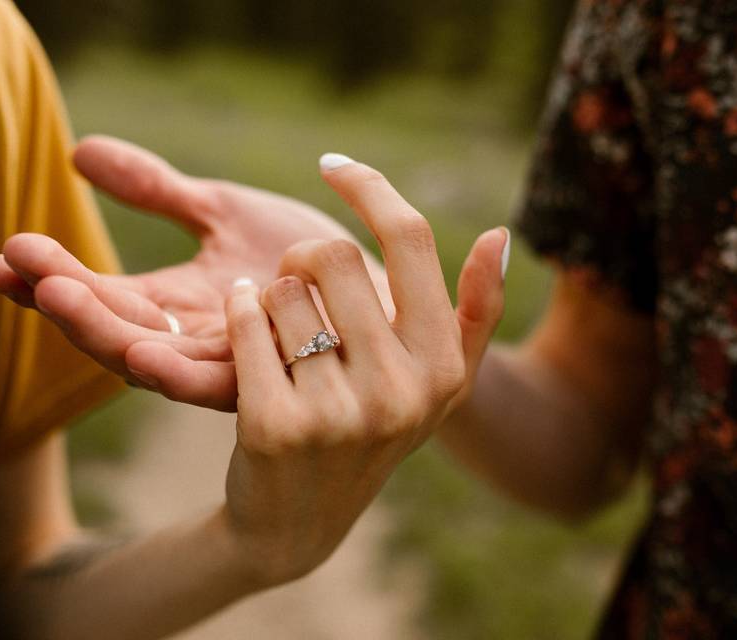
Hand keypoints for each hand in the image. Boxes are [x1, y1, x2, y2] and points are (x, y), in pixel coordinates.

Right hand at [0, 136, 390, 410]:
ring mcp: (231, 365)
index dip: (53, 277)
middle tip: (17, 262)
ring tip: (58, 294)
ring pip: (154, 357)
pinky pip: (217, 380)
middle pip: (116, 329)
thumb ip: (157, 189)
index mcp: (177, 306)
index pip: (102, 295)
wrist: (385, 298)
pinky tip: (138, 349)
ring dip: (103, 329)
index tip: (3, 254)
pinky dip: (174, 368)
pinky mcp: (270, 381)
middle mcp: (197, 341)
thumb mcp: (222, 212)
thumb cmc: (307, 257)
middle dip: (66, 298)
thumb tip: (78, 151)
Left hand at [219, 156, 507, 583]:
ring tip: (279, 339)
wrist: (298, 521)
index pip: (408, 241)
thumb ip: (474, 313)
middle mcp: (401, 392)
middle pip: (333, 255)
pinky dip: (237, 313)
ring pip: (281, 290)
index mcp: (444, 369)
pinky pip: (246, 323)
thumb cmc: (369, 434)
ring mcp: (339, 414)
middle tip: (293, 290)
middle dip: (301, 261)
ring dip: (268, 300)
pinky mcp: (275, 428)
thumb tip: (499, 233)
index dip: (369, 186)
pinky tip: (243, 331)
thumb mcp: (435, 384)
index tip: (334, 163)